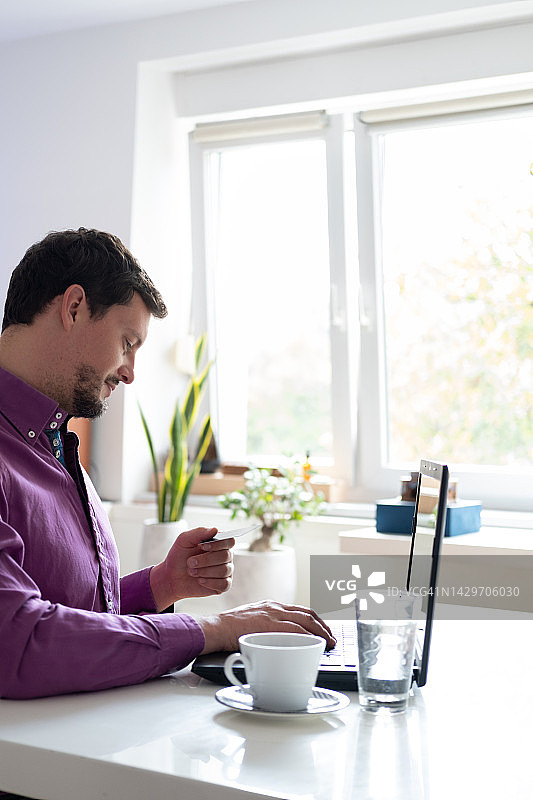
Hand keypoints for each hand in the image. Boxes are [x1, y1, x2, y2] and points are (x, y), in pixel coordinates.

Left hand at [149, 527, 233, 611]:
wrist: (172, 576)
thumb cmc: (179, 556)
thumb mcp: (185, 540)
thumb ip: (199, 532)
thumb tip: (216, 530)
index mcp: (219, 543)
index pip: (230, 541)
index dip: (218, 544)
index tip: (202, 546)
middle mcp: (226, 556)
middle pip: (226, 556)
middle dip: (206, 560)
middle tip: (190, 562)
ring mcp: (226, 571)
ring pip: (224, 570)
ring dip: (205, 571)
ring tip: (192, 571)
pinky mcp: (223, 586)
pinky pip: (224, 584)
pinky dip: (210, 582)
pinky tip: (200, 580)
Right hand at [196, 599, 336, 653]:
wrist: (216, 627)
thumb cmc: (230, 629)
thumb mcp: (252, 622)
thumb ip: (267, 628)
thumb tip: (279, 642)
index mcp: (272, 606)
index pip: (300, 610)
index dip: (316, 621)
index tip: (324, 630)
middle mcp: (275, 607)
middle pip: (308, 614)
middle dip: (324, 626)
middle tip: (332, 638)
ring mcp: (274, 614)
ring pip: (306, 621)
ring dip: (322, 632)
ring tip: (330, 643)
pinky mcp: (270, 624)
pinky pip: (296, 630)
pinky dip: (310, 637)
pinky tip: (316, 644)